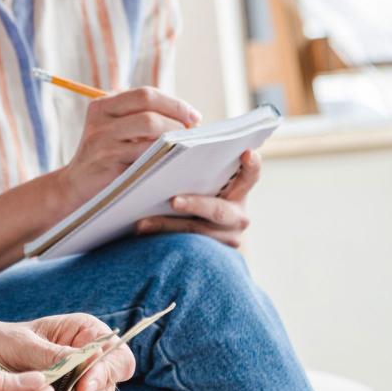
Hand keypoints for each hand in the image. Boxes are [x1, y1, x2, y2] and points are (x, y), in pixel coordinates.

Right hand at [56, 87, 199, 207]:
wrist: (75, 186)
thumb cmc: (105, 156)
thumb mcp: (113, 129)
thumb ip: (139, 117)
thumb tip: (187, 117)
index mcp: (102, 106)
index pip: (145, 94)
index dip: (175, 104)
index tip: (194, 117)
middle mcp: (100, 121)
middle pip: (149, 110)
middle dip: (178, 120)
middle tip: (192, 132)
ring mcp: (103, 143)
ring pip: (150, 131)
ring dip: (174, 139)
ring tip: (184, 147)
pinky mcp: (109, 166)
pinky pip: (146, 157)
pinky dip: (165, 157)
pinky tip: (172, 162)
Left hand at [136, 149, 261, 247]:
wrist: (207, 236)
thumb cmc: (201, 194)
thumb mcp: (207, 180)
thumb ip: (200, 164)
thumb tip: (181, 136)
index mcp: (240, 191)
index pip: (251, 176)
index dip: (251, 166)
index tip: (246, 153)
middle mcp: (238, 216)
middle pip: (218, 210)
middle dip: (195, 205)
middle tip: (173, 201)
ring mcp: (227, 238)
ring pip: (196, 230)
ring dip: (166, 225)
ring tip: (142, 222)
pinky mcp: (210, 253)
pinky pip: (183, 246)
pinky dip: (160, 236)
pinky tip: (140, 231)